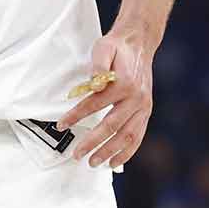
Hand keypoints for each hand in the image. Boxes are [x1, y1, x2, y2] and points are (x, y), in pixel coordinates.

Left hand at [57, 26, 155, 168]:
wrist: (139, 44)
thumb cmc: (116, 47)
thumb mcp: (103, 47)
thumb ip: (98, 64)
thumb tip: (92, 85)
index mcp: (123, 83)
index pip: (95, 104)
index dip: (77, 116)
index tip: (61, 125)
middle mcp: (136, 98)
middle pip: (112, 125)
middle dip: (93, 142)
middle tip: (76, 154)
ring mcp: (143, 106)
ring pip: (127, 136)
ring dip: (110, 152)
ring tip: (93, 163)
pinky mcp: (146, 111)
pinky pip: (138, 136)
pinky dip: (127, 152)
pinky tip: (114, 162)